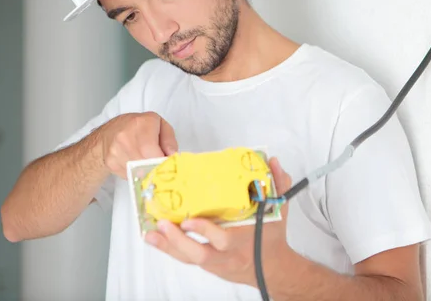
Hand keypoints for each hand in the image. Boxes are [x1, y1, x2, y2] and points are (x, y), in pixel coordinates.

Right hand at [97, 112, 177, 178]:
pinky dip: (137, 174)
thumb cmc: (138, 127)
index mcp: (141, 124)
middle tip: (161, 165)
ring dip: (148, 172)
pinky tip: (137, 164)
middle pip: (147, 164)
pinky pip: (130, 175)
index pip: (154, 152)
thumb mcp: (159, 124)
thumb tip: (172, 155)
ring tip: (148, 163)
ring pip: (139, 172)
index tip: (168, 163)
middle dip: (157, 167)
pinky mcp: (111, 163)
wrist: (109, 132)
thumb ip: (169, 139)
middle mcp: (126, 137)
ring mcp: (116, 151)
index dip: (164, 161)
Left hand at [145, 157, 294, 286]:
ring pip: (190, 258)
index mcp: (245, 239)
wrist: (272, 269)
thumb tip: (272, 162)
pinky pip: (187, 259)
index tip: (189, 220)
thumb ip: (278, 184)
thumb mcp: (279, 209)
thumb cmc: (272, 237)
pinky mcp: (209, 266)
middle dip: (180, 241)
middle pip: (201, 254)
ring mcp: (217, 262)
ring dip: (169, 246)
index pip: (224, 239)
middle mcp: (229, 255)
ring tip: (151, 233)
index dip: (206, 231)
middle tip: (163, 224)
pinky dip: (170, 249)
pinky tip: (155, 239)